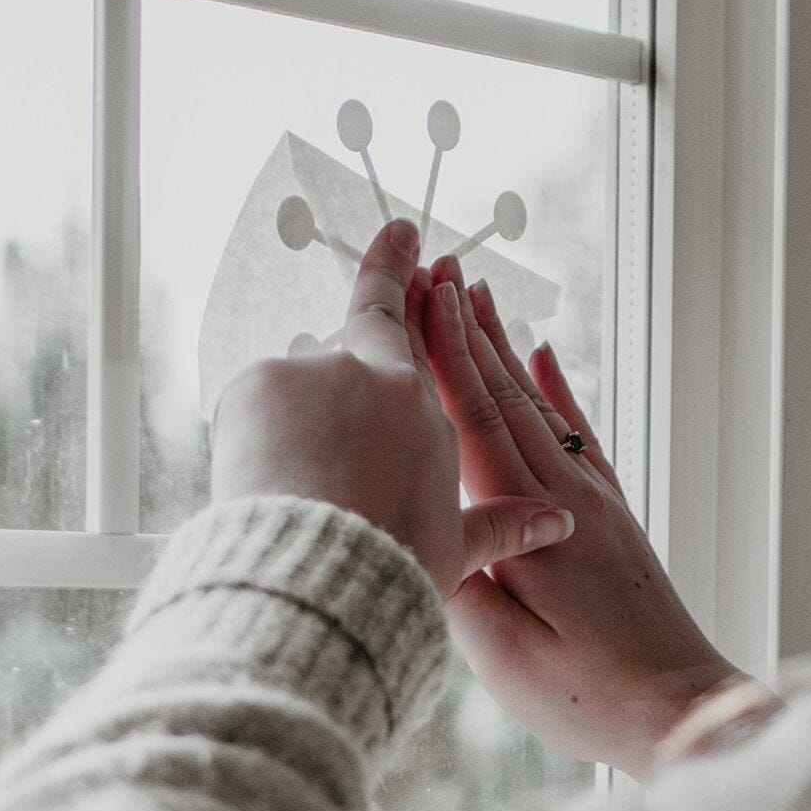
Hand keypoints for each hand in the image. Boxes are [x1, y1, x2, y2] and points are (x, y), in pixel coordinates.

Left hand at [208, 218, 575, 598]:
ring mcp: (307, 371)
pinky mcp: (254, 385)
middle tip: (339, 416)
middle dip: (342, 376)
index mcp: (420, 402)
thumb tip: (557, 523)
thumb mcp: (456, 548)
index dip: (401, 272)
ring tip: (299, 484)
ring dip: (298, 418)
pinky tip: (267, 476)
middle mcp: (367, 371)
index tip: (402, 234)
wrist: (317, 576)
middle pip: (349, 346)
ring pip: (298, 380)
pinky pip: (253, 401)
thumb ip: (501, 525)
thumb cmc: (388, 566)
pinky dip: (257, 433)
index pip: (412, 322)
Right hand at [420, 254, 749, 778]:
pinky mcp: (614, 519)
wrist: (683, 713)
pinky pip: (580, 436)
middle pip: (508, 396)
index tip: (420, 296)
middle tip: (438, 268)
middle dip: (468, 330)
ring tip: (479, 293)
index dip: (445, 357)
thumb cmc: (589, 697)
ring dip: (504, 347)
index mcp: (535, 526)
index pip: (478, 423)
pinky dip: (559, 389)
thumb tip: (425, 528)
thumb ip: (459, 584)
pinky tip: (544, 355)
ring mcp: (598, 504)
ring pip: (542, 406)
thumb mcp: (502, 657)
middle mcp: (570, 499)